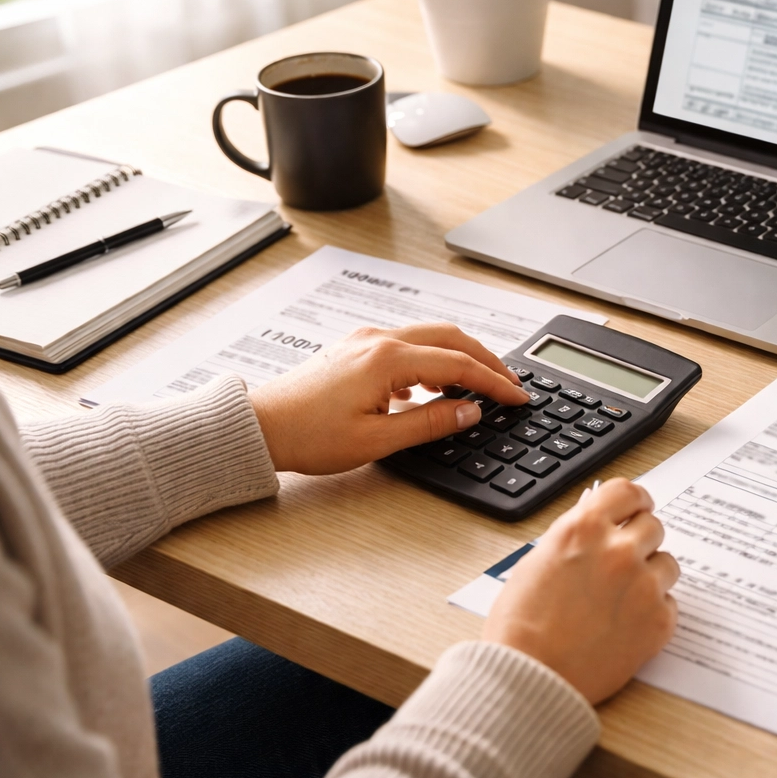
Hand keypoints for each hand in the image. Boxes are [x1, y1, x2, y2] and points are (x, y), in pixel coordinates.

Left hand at [248, 323, 528, 474]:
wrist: (258, 428)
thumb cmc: (307, 435)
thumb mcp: (377, 440)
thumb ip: (429, 423)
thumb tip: (469, 412)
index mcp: (388, 360)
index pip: (459, 365)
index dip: (494, 382)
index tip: (518, 396)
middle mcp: (379, 341)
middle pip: (450, 338)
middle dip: (485, 359)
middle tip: (509, 383)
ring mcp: (365, 341)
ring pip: (429, 337)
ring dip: (459, 357)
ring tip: (478, 385)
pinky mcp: (355, 350)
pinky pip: (407, 345)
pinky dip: (432, 360)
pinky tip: (432, 388)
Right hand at [484, 479, 679, 704]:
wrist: (529, 677)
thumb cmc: (520, 626)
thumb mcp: (537, 561)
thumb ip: (573, 537)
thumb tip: (596, 523)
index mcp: (584, 529)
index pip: (627, 492)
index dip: (633, 500)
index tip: (636, 508)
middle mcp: (618, 551)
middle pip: (652, 525)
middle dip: (640, 539)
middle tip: (626, 559)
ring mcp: (642, 586)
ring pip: (667, 563)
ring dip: (650, 574)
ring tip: (623, 597)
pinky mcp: (658, 622)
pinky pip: (670, 602)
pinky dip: (653, 610)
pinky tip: (627, 623)